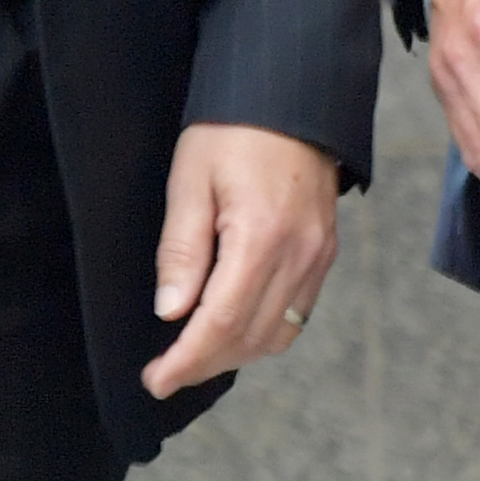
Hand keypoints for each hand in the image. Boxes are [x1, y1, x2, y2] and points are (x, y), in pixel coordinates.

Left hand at [144, 122, 342, 399]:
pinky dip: (261, 332)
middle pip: (250, 337)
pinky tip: (231, 327)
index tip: (156, 380)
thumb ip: (182, 251)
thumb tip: (171, 311)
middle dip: (204, 364)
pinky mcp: (324, 253)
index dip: (186, 359)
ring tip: (194, 354)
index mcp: (262, 236)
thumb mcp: (190, 182)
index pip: (221, 321)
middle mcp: (299, 254)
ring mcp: (318, 256)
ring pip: (277, 333)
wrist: (293, 100)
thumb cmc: (232, 132)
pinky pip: (296, 312)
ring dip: (234, 354)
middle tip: (164, 373)